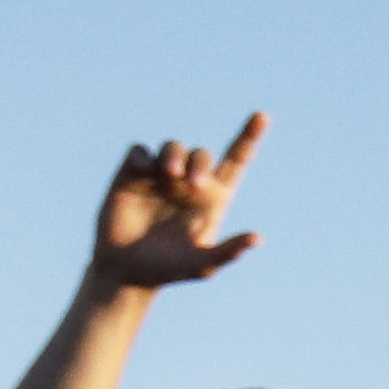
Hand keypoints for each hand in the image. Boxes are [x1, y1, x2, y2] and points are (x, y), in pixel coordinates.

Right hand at [91, 116, 267, 290]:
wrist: (125, 272)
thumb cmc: (168, 270)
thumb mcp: (203, 265)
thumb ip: (228, 251)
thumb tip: (257, 239)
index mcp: (213, 196)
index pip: (236, 159)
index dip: (249, 136)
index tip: (262, 116)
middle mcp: (188, 181)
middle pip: (201, 154)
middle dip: (198, 163)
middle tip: (192, 184)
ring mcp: (160, 176)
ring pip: (173, 146)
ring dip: (173, 154)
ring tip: (169, 175)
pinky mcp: (131, 175)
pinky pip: (139, 150)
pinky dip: (142, 155)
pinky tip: (143, 169)